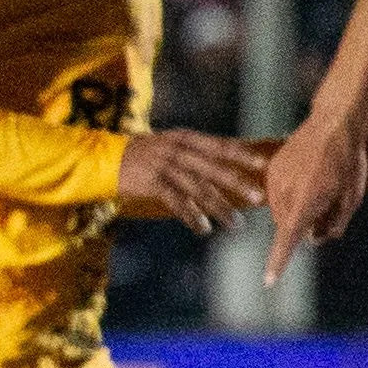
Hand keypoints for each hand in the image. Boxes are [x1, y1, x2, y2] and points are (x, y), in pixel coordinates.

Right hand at [115, 127, 268, 236]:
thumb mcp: (169, 145)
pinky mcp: (151, 183)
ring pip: (198, 188)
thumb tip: (227, 162)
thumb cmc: (142, 155)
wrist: (103, 159)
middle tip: (258, 198)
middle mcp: (176, 150)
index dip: (242, 155)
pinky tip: (204, 228)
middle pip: (213, 168)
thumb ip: (195, 153)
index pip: (219, 146)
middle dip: (238, 184)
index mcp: (184, 138)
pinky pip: (177, 202)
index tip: (264, 166)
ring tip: (236, 224)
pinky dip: (192, 216)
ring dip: (219, 207)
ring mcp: (163, 166)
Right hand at [258, 108, 366, 281]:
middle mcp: (284, 195)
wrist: (334, 124)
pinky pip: (276, 192)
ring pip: (281, 210)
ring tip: (320, 184)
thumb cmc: (348, 162)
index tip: (268, 282)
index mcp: (305, 204)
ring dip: (297, 207)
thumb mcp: (352, 197)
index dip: (279, 263)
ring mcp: (274, 182)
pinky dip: (290, 192)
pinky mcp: (271, 170)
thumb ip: (335, 223)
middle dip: (304, 224)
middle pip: (288, 225)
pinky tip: (308, 174)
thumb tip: (318, 239)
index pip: (287, 241)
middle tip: (329, 206)